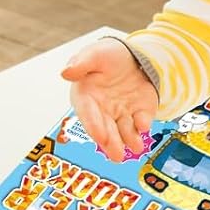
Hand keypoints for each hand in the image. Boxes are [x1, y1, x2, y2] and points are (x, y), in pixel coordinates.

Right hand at [61, 38, 158, 162]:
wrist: (131, 55)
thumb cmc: (106, 56)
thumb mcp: (94, 54)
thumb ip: (81, 63)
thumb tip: (65, 72)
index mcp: (86, 97)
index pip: (87, 114)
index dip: (93, 126)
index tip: (100, 137)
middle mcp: (103, 111)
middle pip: (106, 129)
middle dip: (112, 143)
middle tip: (117, 156)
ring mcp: (122, 113)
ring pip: (124, 131)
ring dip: (129, 140)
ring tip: (136, 147)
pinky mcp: (140, 112)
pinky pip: (142, 121)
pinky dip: (144, 124)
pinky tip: (144, 126)